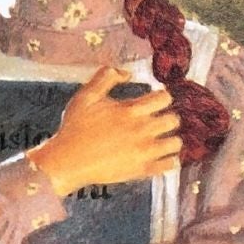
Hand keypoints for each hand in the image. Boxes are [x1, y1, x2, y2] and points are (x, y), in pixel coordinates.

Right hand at [28, 66, 179, 197]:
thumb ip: (106, 77)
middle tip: (158, 119)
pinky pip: (169, 165)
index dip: (161, 96)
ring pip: (176, 143)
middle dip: (168, 117)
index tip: (154, 100)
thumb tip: (126, 73)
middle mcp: (142, 130)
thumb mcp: (86, 95)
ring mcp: (143, 152)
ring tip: (161, 138)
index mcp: (130, 110)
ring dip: (171, 138)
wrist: (68, 161)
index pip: (164, 97)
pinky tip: (160, 156)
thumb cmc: (75, 128)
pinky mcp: (142, 170)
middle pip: (174, 120)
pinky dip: (169, 160)